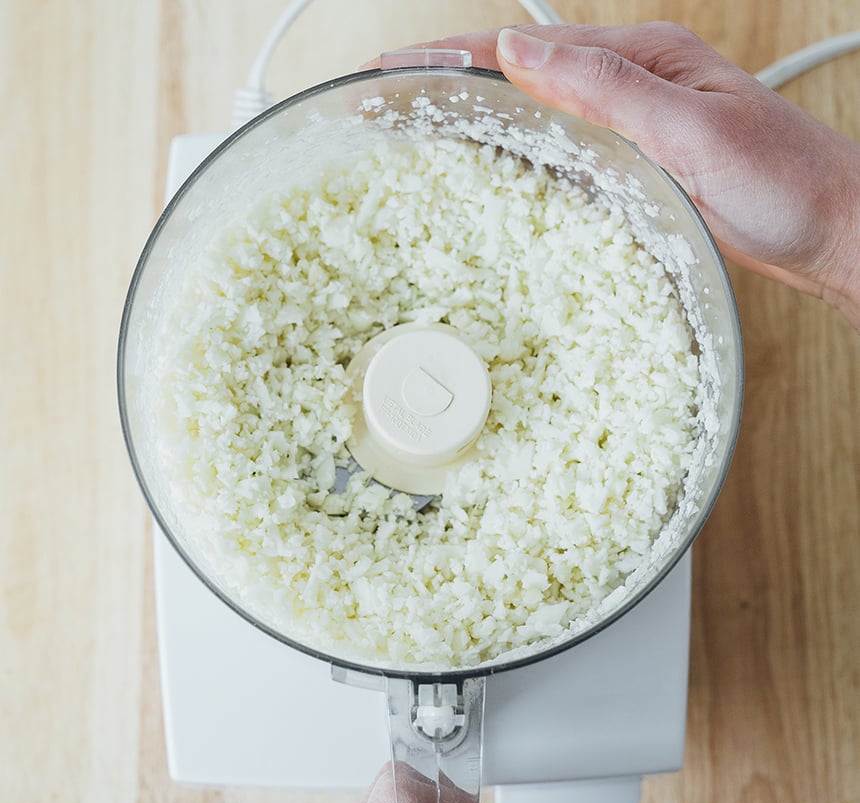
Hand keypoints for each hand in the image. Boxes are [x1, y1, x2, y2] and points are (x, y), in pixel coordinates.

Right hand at [407, 23, 859, 328]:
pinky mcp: (634, 167)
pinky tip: (490, 170)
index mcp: (640, 62)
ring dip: (473, 117)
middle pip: (518, 75)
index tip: (390, 65)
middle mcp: (630, 88)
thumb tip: (518, 53)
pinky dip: (514, 155)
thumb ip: (610, 89)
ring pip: (534, 114)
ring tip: (416, 128)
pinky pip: (560, 152)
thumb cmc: (786, 184)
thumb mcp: (695, 131)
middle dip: (446, 82)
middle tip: (384, 97)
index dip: (449, 57)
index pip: (523, 50)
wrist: (834, 231)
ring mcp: (630, 129)